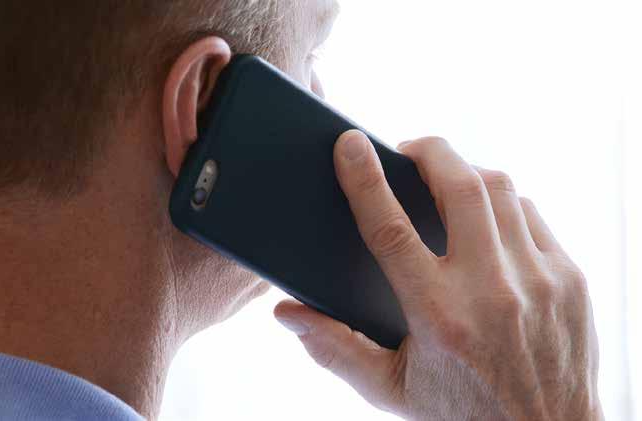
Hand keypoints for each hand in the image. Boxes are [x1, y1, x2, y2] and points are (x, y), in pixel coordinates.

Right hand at [274, 130, 602, 420]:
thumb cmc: (461, 415)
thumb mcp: (390, 389)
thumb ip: (334, 348)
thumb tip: (287, 313)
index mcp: (439, 317)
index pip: (392, 230)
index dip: (365, 180)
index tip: (350, 145)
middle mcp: (492, 291)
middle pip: (460, 186)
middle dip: (429, 151)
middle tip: (407, 149)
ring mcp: (538, 281)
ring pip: (501, 190)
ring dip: (466, 172)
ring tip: (443, 179)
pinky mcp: (570, 279)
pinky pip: (532, 215)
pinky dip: (503, 204)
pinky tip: (486, 218)